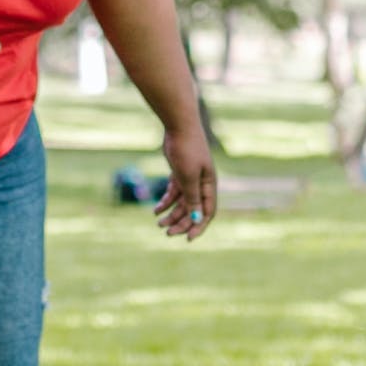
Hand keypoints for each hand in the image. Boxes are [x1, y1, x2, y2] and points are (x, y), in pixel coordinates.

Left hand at [156, 120, 217, 239]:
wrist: (178, 125)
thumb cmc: (186, 149)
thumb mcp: (188, 177)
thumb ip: (192, 197)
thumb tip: (197, 218)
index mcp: (209, 185)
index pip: (207, 212)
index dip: (199, 226)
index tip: (187, 239)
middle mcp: (202, 183)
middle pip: (193, 209)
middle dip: (181, 222)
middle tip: (166, 232)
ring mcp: (191, 177)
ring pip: (182, 202)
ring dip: (172, 214)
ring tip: (158, 223)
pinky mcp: (179, 172)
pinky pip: (174, 192)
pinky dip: (166, 202)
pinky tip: (156, 210)